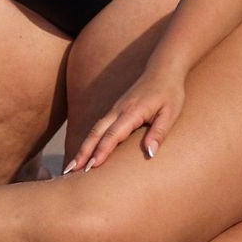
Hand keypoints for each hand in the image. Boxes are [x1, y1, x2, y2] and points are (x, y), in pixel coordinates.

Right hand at [64, 67, 184, 172]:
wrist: (163, 70)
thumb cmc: (170, 93)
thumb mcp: (170, 114)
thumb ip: (159, 133)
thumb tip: (150, 153)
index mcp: (132, 111)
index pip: (113, 134)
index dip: (101, 151)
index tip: (90, 167)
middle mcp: (119, 110)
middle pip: (97, 133)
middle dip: (83, 152)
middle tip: (70, 171)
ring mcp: (115, 109)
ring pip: (95, 130)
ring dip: (82, 148)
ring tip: (70, 166)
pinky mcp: (115, 111)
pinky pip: (99, 127)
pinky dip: (89, 141)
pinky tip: (84, 153)